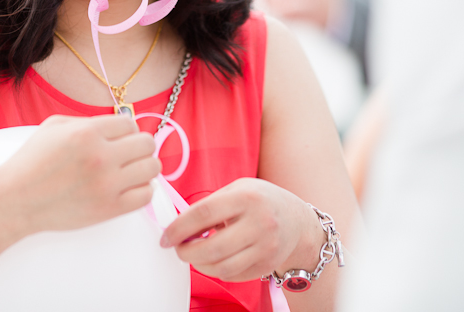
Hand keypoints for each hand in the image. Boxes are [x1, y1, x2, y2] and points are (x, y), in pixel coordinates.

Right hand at [0, 114, 160, 237]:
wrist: (14, 201)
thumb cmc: (32, 162)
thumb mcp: (54, 127)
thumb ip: (90, 121)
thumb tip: (121, 124)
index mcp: (87, 133)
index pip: (131, 123)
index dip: (127, 130)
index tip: (120, 138)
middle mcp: (101, 156)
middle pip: (147, 144)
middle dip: (139, 146)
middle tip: (128, 154)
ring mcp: (107, 184)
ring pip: (152, 168)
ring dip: (144, 167)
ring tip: (129, 171)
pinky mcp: (109, 209)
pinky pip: (146, 195)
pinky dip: (142, 190)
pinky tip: (127, 188)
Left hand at [159, 178, 322, 282]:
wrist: (298, 221)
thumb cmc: (261, 201)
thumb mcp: (238, 189)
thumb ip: (211, 204)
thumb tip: (179, 225)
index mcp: (247, 197)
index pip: (203, 214)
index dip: (179, 228)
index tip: (166, 236)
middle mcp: (259, 223)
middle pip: (211, 248)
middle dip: (186, 252)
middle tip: (178, 249)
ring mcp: (265, 247)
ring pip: (221, 267)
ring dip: (200, 264)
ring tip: (196, 254)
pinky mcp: (267, 265)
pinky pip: (232, 275)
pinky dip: (217, 270)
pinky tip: (216, 258)